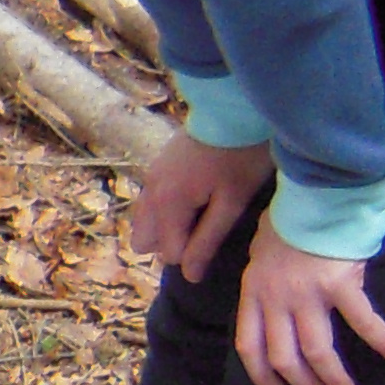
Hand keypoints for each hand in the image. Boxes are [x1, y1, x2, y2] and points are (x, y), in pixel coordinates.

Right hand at [129, 131, 273, 281]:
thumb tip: (189, 275)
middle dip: (171, 244)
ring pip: (145, 220)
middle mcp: (150, 193)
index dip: (194, 256)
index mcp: (168, 205)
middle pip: (146, 239)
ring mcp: (150, 177)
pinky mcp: (157, 165)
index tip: (218, 242)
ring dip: (165, 229)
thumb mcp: (231, 203)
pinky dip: (163, 211)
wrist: (233, 109)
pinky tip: (187, 205)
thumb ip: (207, 240)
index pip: (169, 252)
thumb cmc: (240, 158)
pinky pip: (150, 201)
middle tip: (204, 234)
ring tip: (196, 223)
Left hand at [235, 224, 384, 384]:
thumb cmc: (289, 218)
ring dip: (332, 378)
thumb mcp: (261, 252)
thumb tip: (274, 305)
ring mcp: (306, 294)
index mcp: (254, 292)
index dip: (262, 376)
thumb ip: (265, 283)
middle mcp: (275, 299)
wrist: (312, 192)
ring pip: (316, 351)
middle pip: (285, 358)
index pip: (250, 346)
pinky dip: (380, 340)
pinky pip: (362, 321)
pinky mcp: (338, 284)